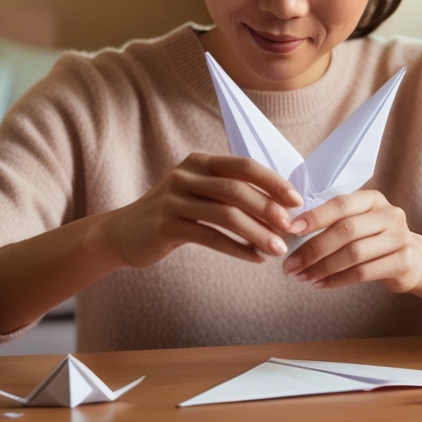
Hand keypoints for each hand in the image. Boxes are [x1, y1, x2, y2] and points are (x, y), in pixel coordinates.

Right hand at [101, 153, 301, 268]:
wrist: (124, 233)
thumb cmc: (175, 213)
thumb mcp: (200, 193)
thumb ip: (231, 193)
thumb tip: (281, 207)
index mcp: (200, 162)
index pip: (243, 165)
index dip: (272, 182)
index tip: (296, 200)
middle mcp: (185, 175)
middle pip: (236, 189)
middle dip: (268, 208)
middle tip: (291, 228)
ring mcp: (173, 200)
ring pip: (225, 215)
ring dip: (257, 233)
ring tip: (278, 249)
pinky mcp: (166, 226)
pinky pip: (210, 237)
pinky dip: (237, 248)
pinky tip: (255, 258)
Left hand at [281, 190, 421, 291]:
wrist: (415, 261)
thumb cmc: (376, 240)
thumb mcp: (360, 223)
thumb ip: (334, 223)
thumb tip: (291, 232)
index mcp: (374, 199)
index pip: (341, 204)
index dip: (315, 216)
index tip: (290, 230)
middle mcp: (390, 214)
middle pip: (345, 230)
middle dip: (313, 249)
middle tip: (290, 265)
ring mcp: (399, 238)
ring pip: (353, 254)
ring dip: (323, 268)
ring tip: (303, 277)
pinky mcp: (403, 262)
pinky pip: (363, 273)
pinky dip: (338, 280)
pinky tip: (321, 284)